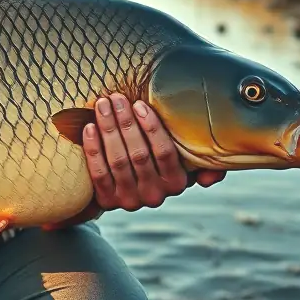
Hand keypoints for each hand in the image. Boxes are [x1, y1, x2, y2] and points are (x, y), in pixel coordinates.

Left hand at [83, 94, 225, 211]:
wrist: (131, 183)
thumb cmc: (161, 156)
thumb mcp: (188, 158)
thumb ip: (204, 160)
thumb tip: (210, 177)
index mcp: (177, 183)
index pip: (165, 153)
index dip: (151, 128)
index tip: (139, 104)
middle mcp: (155, 195)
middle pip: (139, 155)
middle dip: (125, 123)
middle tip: (116, 98)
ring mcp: (130, 200)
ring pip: (118, 161)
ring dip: (108, 130)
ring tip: (102, 106)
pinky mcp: (107, 201)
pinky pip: (99, 174)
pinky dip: (93, 149)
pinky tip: (89, 127)